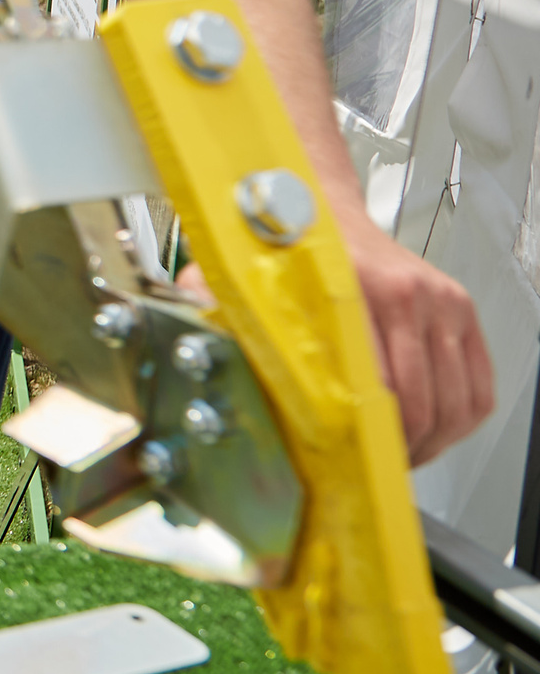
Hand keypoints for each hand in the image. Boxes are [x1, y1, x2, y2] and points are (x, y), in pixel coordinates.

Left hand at [176, 228, 492, 465]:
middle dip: (398, 449)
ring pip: (455, 402)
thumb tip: (194, 349)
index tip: (346, 458)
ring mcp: (440, 303)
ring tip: (399, 457)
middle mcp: (406, 293)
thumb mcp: (242, 277)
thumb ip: (216, 310)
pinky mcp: (460, 310)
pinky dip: (459, 420)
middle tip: (373, 468)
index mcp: (352, 287)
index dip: (363, 433)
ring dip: (431, 443)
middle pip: (419, 403)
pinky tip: (431, 433)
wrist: (323, 205)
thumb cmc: (287, 247)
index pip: (372, 384)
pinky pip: (477, 386)